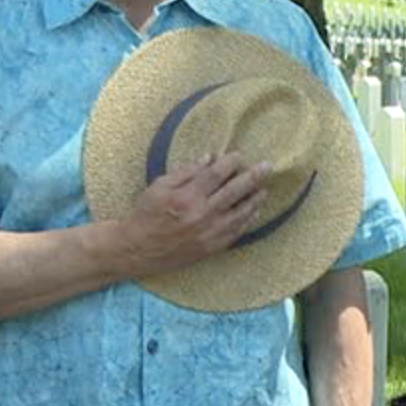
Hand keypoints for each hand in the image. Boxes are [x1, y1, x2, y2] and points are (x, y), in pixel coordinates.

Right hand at [119, 152, 271, 276]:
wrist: (138, 249)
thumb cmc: (145, 214)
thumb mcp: (159, 187)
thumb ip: (186, 172)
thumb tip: (210, 158)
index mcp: (186, 196)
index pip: (215, 174)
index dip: (230, 162)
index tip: (239, 155)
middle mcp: (201, 214)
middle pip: (235, 191)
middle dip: (253, 177)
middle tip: (268, 167)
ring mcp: (209, 233)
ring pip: (241, 213)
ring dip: (256, 199)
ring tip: (265, 189)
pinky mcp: (212, 247)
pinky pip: (237, 232)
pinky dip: (248, 220)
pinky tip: (255, 211)